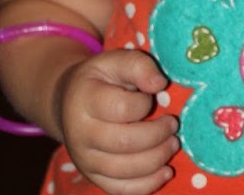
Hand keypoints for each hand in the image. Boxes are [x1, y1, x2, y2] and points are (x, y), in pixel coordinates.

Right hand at [55, 48, 178, 194]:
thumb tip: (160, 84)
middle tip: (173, 125)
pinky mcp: (93, 177)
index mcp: (84, 99)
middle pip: (124, 143)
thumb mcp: (115, 61)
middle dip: (157, 135)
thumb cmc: (100, 79)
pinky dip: (147, 185)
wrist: (69, 103)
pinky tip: (165, 171)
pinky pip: (121, 189)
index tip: (153, 95)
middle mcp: (80, 134)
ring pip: (124, 171)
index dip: (144, 104)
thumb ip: (138, 65)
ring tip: (173, 144)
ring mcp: (84, 160)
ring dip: (157, 159)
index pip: (120, 108)